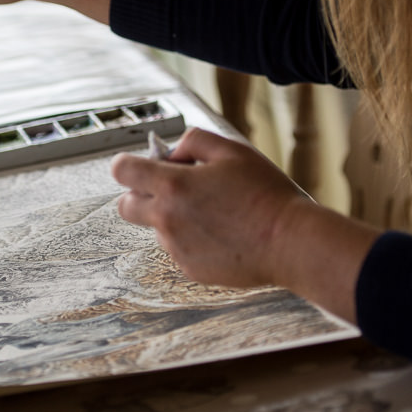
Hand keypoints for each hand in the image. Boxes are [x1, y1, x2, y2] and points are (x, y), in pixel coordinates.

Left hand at [113, 128, 304, 287]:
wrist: (289, 242)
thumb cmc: (265, 194)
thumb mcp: (232, 150)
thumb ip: (194, 142)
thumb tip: (173, 152)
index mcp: (174, 186)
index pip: (123, 171)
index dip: (127, 165)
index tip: (139, 166)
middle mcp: (167, 219)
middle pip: (126, 207)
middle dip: (140, 195)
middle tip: (172, 190)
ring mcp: (177, 248)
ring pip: (158, 229)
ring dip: (173, 219)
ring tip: (215, 214)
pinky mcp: (190, 269)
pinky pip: (179, 250)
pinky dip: (192, 241)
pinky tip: (222, 234)